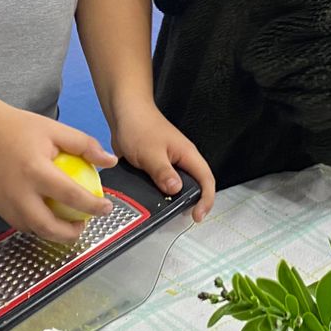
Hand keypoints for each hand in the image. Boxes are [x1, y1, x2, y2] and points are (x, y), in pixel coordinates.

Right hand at [0, 103, 118, 242]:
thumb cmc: (16, 126)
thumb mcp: (53, 129)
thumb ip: (84, 145)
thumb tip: (110, 162)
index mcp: (36, 171)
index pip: (72, 196)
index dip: (93, 207)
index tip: (106, 208)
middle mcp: (17, 193)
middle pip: (47, 227)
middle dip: (69, 234)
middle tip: (82, 228)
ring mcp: (0, 202)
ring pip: (29, 228)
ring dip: (49, 231)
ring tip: (63, 223)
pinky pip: (13, 219)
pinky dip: (30, 221)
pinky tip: (40, 212)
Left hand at [110, 101, 215, 221]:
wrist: (124, 113)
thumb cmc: (140, 126)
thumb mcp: (150, 153)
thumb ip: (163, 172)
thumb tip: (175, 190)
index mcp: (187, 154)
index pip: (206, 180)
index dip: (206, 199)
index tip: (197, 215)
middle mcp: (182, 160)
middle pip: (195, 185)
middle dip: (192, 202)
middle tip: (182, 217)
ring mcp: (169, 164)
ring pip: (178, 186)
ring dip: (173, 199)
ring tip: (166, 213)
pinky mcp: (156, 166)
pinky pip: (162, 183)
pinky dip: (159, 194)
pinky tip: (151, 201)